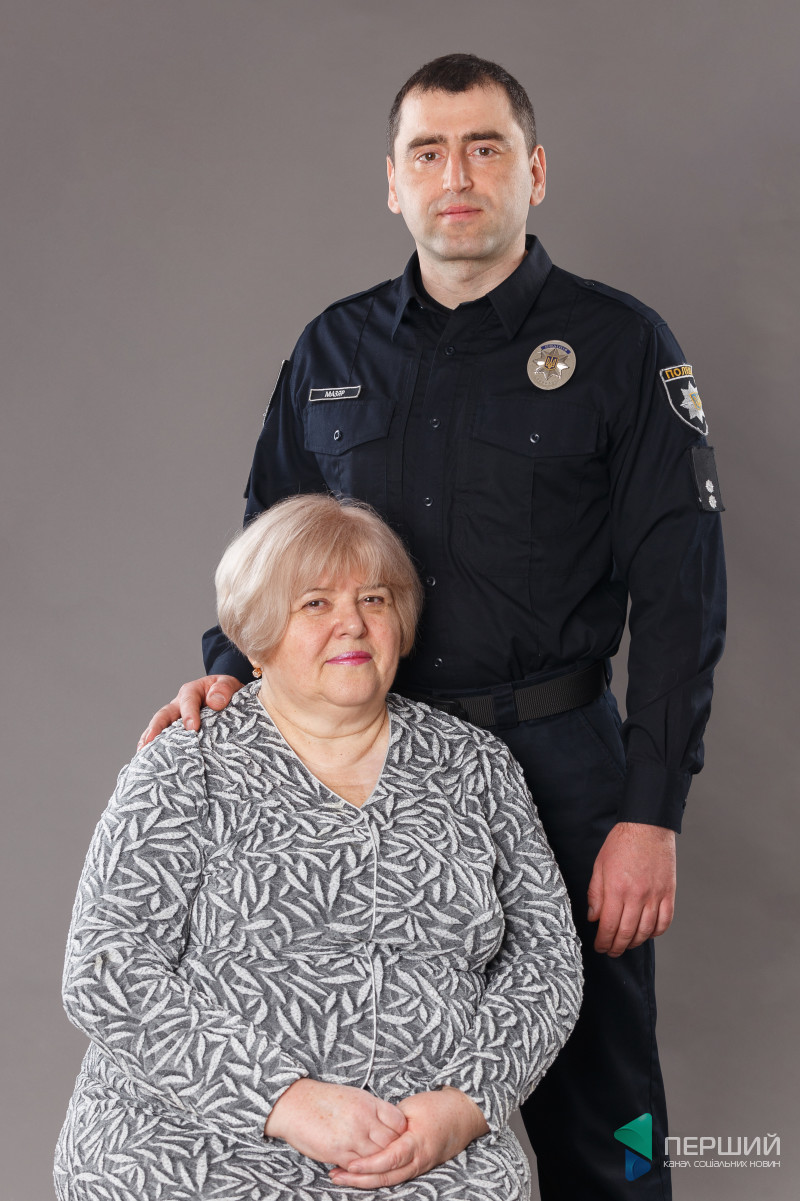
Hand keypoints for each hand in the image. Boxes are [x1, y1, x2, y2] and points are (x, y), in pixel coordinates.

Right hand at [137, 674, 242, 748]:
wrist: (228, 698)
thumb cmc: (226, 692)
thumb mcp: (228, 684)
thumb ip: (224, 689)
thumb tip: (215, 703)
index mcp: (191, 691)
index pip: (187, 701)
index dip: (189, 714)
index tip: (193, 729)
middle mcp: (179, 705)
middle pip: (164, 715)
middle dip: (156, 728)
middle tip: (150, 742)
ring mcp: (176, 719)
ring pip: (160, 728)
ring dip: (150, 739)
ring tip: (143, 753)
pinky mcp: (177, 732)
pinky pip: (164, 738)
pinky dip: (156, 747)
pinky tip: (150, 760)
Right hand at [263, 1078, 407, 1169]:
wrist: (295, 1103)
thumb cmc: (324, 1099)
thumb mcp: (354, 1096)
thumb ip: (373, 1110)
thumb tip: (388, 1125)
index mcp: (368, 1103)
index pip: (399, 1122)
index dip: (401, 1133)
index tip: (396, 1138)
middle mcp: (363, 1119)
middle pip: (391, 1143)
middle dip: (392, 1150)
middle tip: (388, 1155)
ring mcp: (352, 1137)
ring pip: (377, 1158)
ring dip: (376, 1163)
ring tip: (373, 1164)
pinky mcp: (338, 1152)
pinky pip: (358, 1168)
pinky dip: (360, 1170)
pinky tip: (357, 1168)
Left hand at [328, 1088, 488, 1189]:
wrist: (463, 1115)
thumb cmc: (438, 1107)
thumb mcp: (412, 1107)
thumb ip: (391, 1122)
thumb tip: (369, 1131)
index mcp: (417, 1144)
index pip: (390, 1159)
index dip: (369, 1164)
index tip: (349, 1164)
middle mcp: (418, 1161)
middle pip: (386, 1177)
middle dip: (359, 1179)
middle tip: (335, 1176)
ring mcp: (418, 1167)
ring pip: (388, 1180)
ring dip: (364, 1181)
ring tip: (341, 1177)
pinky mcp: (417, 1167)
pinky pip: (394, 1175)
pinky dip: (376, 1176)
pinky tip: (360, 1174)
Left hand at [587, 821, 675, 955]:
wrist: (647, 826)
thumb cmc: (621, 843)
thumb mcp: (599, 865)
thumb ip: (595, 893)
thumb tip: (594, 917)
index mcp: (617, 889)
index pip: (609, 926)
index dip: (603, 941)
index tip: (599, 947)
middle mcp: (637, 895)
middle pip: (627, 933)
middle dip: (616, 947)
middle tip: (610, 951)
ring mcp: (655, 895)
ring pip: (646, 931)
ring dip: (635, 942)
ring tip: (626, 945)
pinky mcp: (668, 893)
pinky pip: (665, 921)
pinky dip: (656, 932)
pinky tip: (647, 933)